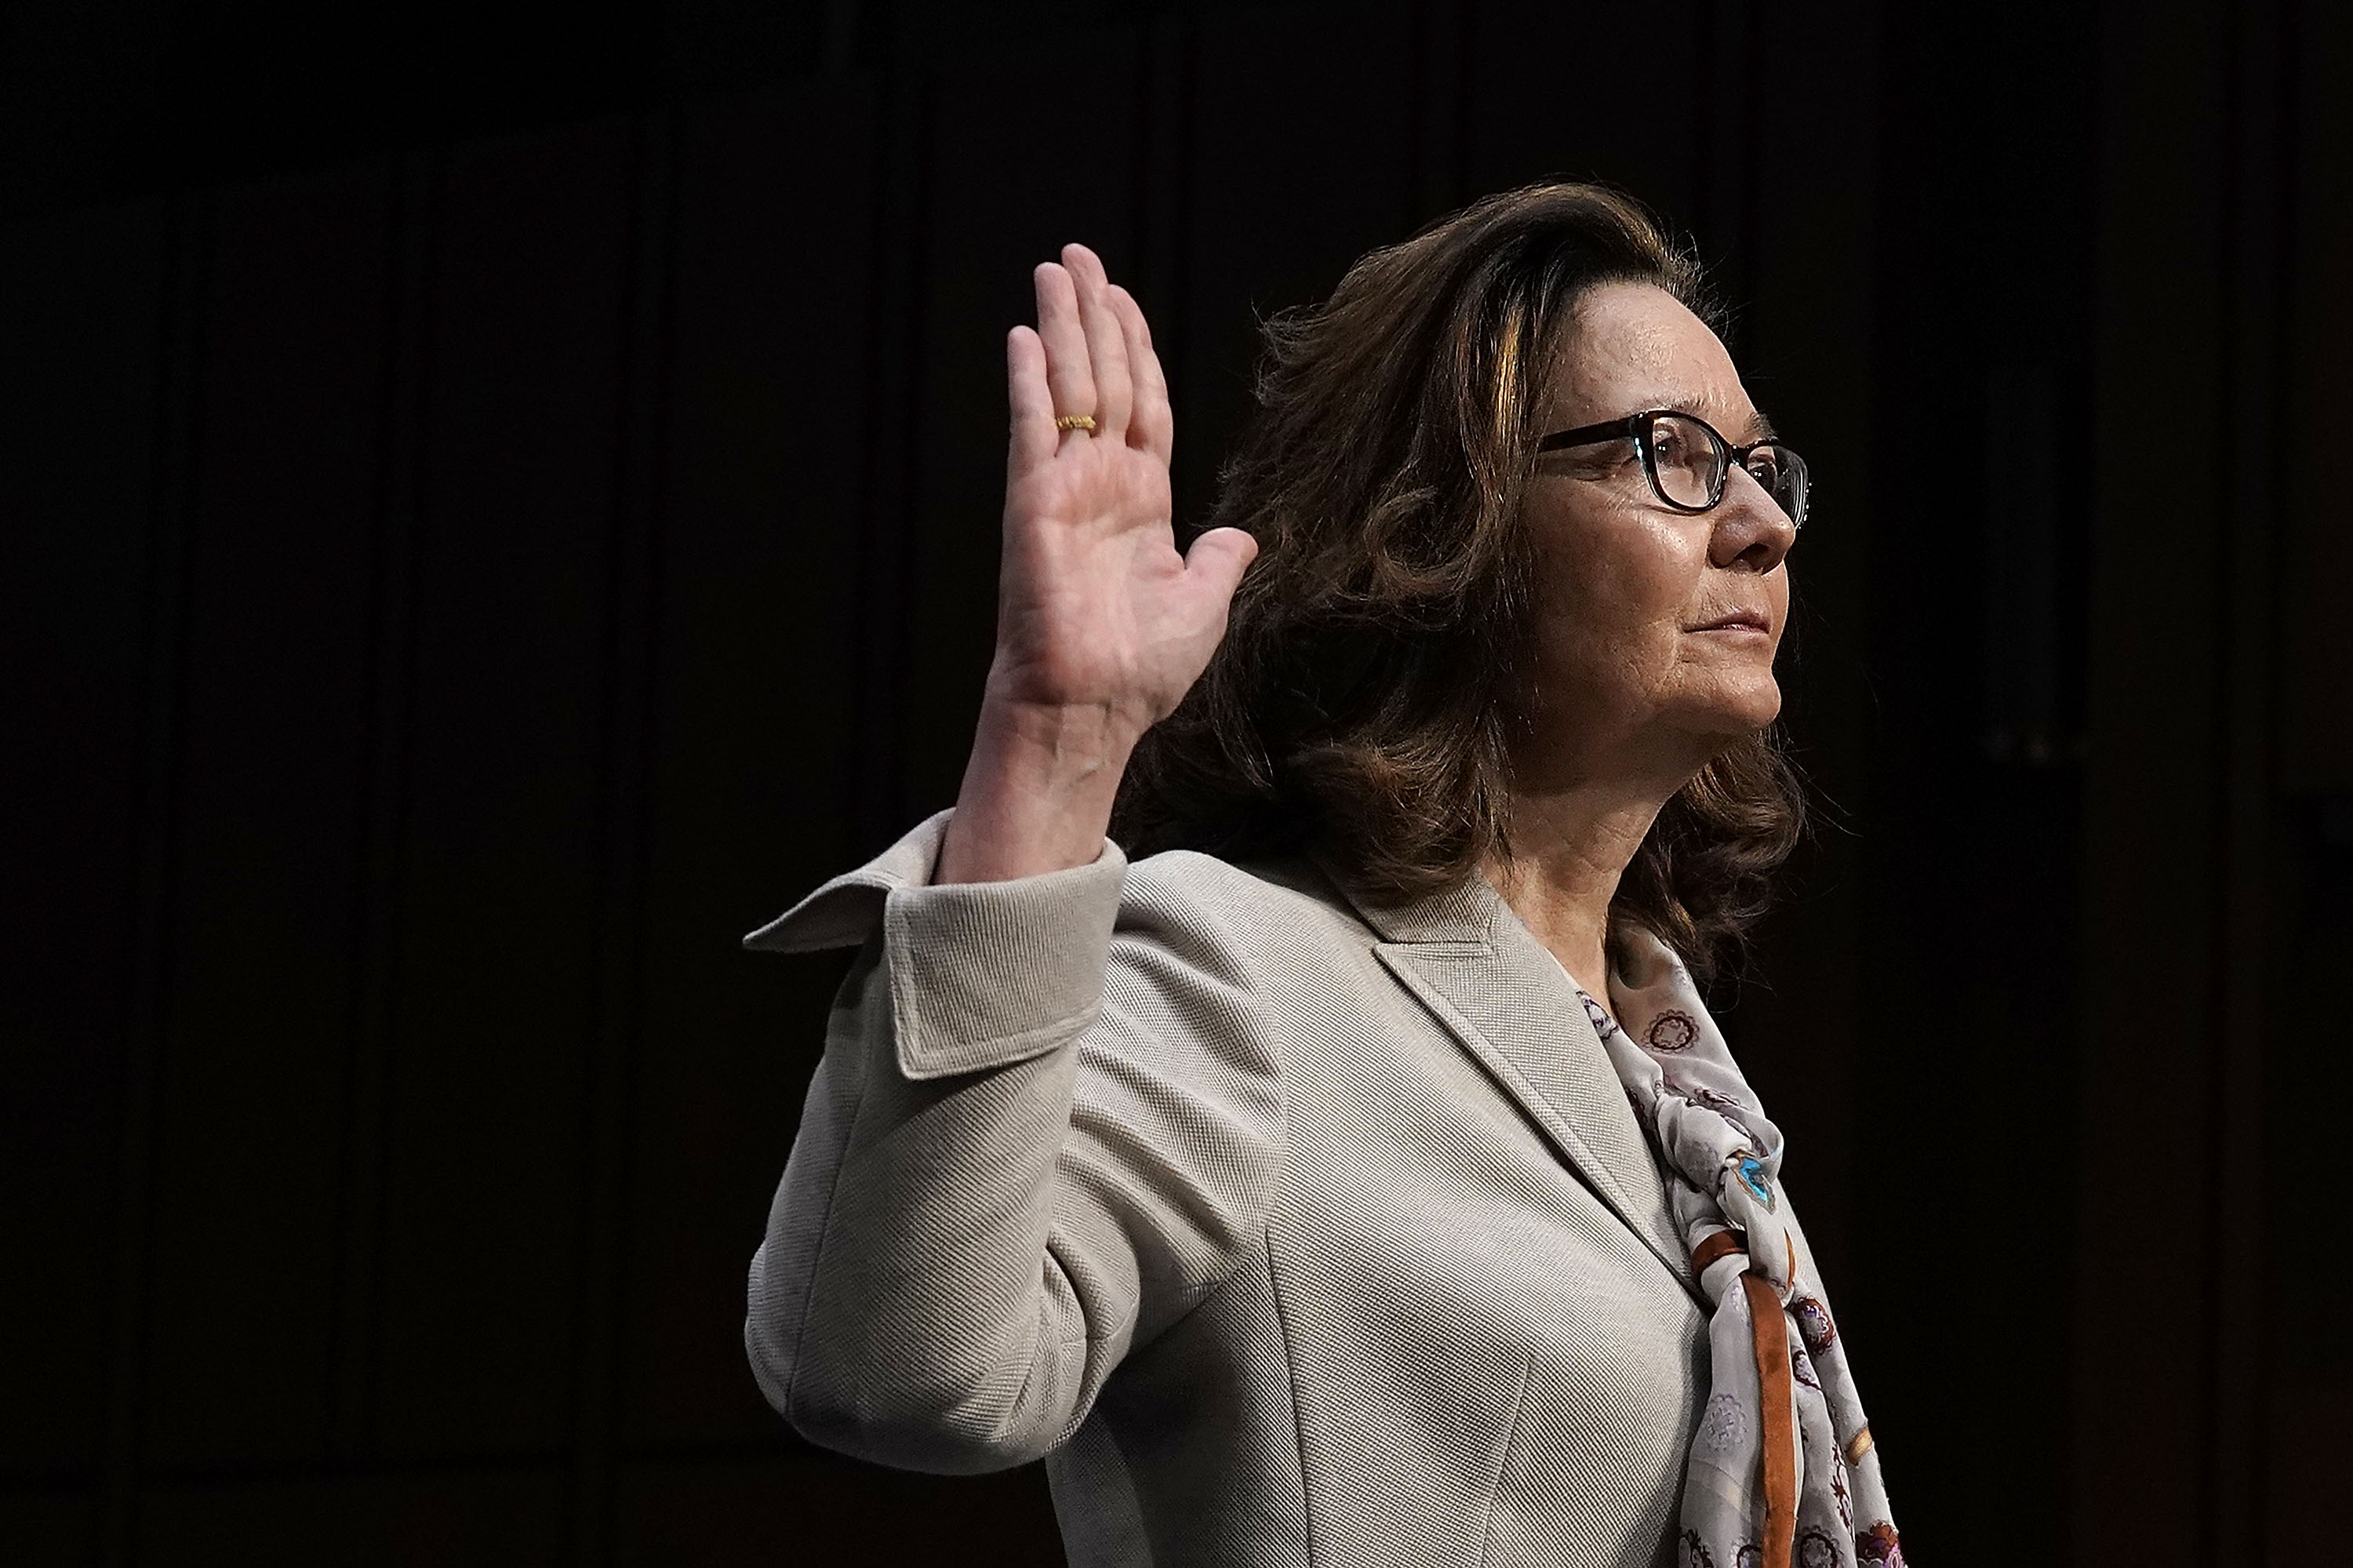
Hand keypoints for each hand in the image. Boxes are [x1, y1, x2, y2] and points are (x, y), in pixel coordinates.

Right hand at [989, 244, 1255, 735]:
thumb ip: (1219, 562)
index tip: (1123, 298)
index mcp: (1142, 502)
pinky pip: (1033, 429)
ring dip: (1065, 325)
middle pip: (1103, 379)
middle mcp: (1101, 486)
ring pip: (1070, 388)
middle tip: (1079, 255)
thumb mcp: (1203, 607)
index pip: (1142, 404)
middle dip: (1094, 314)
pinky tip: (1028, 334)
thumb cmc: (1140, 671)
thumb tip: (1241, 538)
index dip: (1136, 348)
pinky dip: (1030, 380)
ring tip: (1057, 268)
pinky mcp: (1033, 503)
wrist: (1092, 709)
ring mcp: (1064, 490)